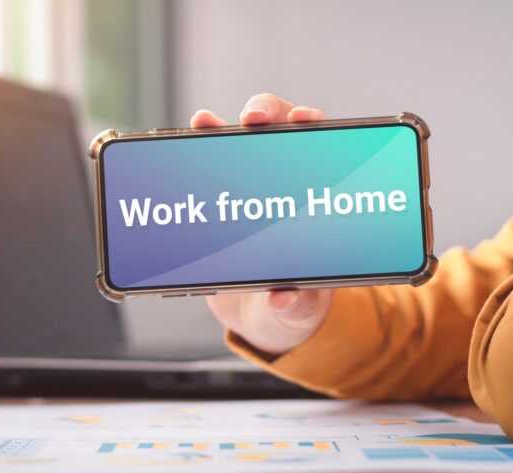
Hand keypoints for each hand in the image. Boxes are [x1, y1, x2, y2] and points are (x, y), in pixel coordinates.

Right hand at [190, 93, 332, 355]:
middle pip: (281, 132)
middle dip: (268, 113)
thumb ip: (298, 305)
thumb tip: (284, 297)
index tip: (307, 119)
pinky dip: (197, 151)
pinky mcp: (223, 202)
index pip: (324, 149)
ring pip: (241, 143)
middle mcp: (287, 186)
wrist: (262, 319)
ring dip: (223, 127)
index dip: (315, 126)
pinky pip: (209, 169)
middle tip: (253, 118)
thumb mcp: (302, 311)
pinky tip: (187, 141)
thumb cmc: (294, 306)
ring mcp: (252, 190)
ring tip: (206, 123)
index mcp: (320, 203)